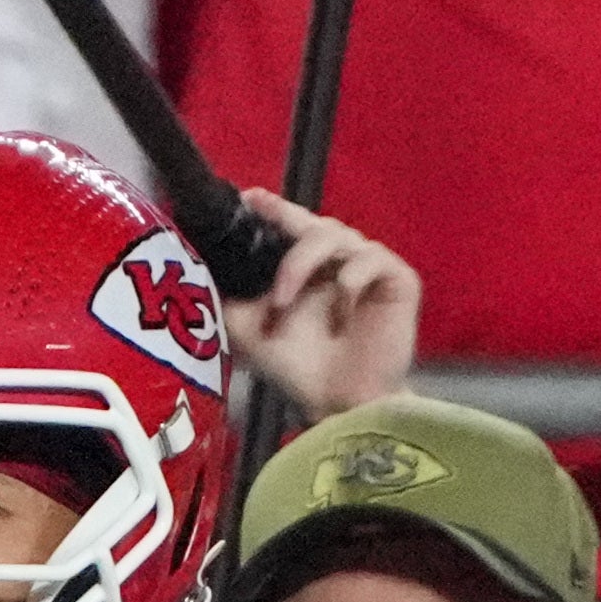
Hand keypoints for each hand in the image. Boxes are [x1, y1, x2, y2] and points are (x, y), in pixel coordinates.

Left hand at [222, 189, 421, 416]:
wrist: (338, 403)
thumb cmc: (298, 368)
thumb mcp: (248, 331)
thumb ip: (230, 298)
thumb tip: (202, 269)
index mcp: (307, 266)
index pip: (291, 226)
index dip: (274, 209)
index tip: (249, 198)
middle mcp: (339, 259)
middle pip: (313, 224)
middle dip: (284, 230)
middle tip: (261, 246)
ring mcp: (370, 266)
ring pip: (336, 235)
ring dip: (300, 265)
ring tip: (282, 303)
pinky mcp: (398, 278)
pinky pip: (369, 260)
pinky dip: (346, 287)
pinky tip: (339, 320)